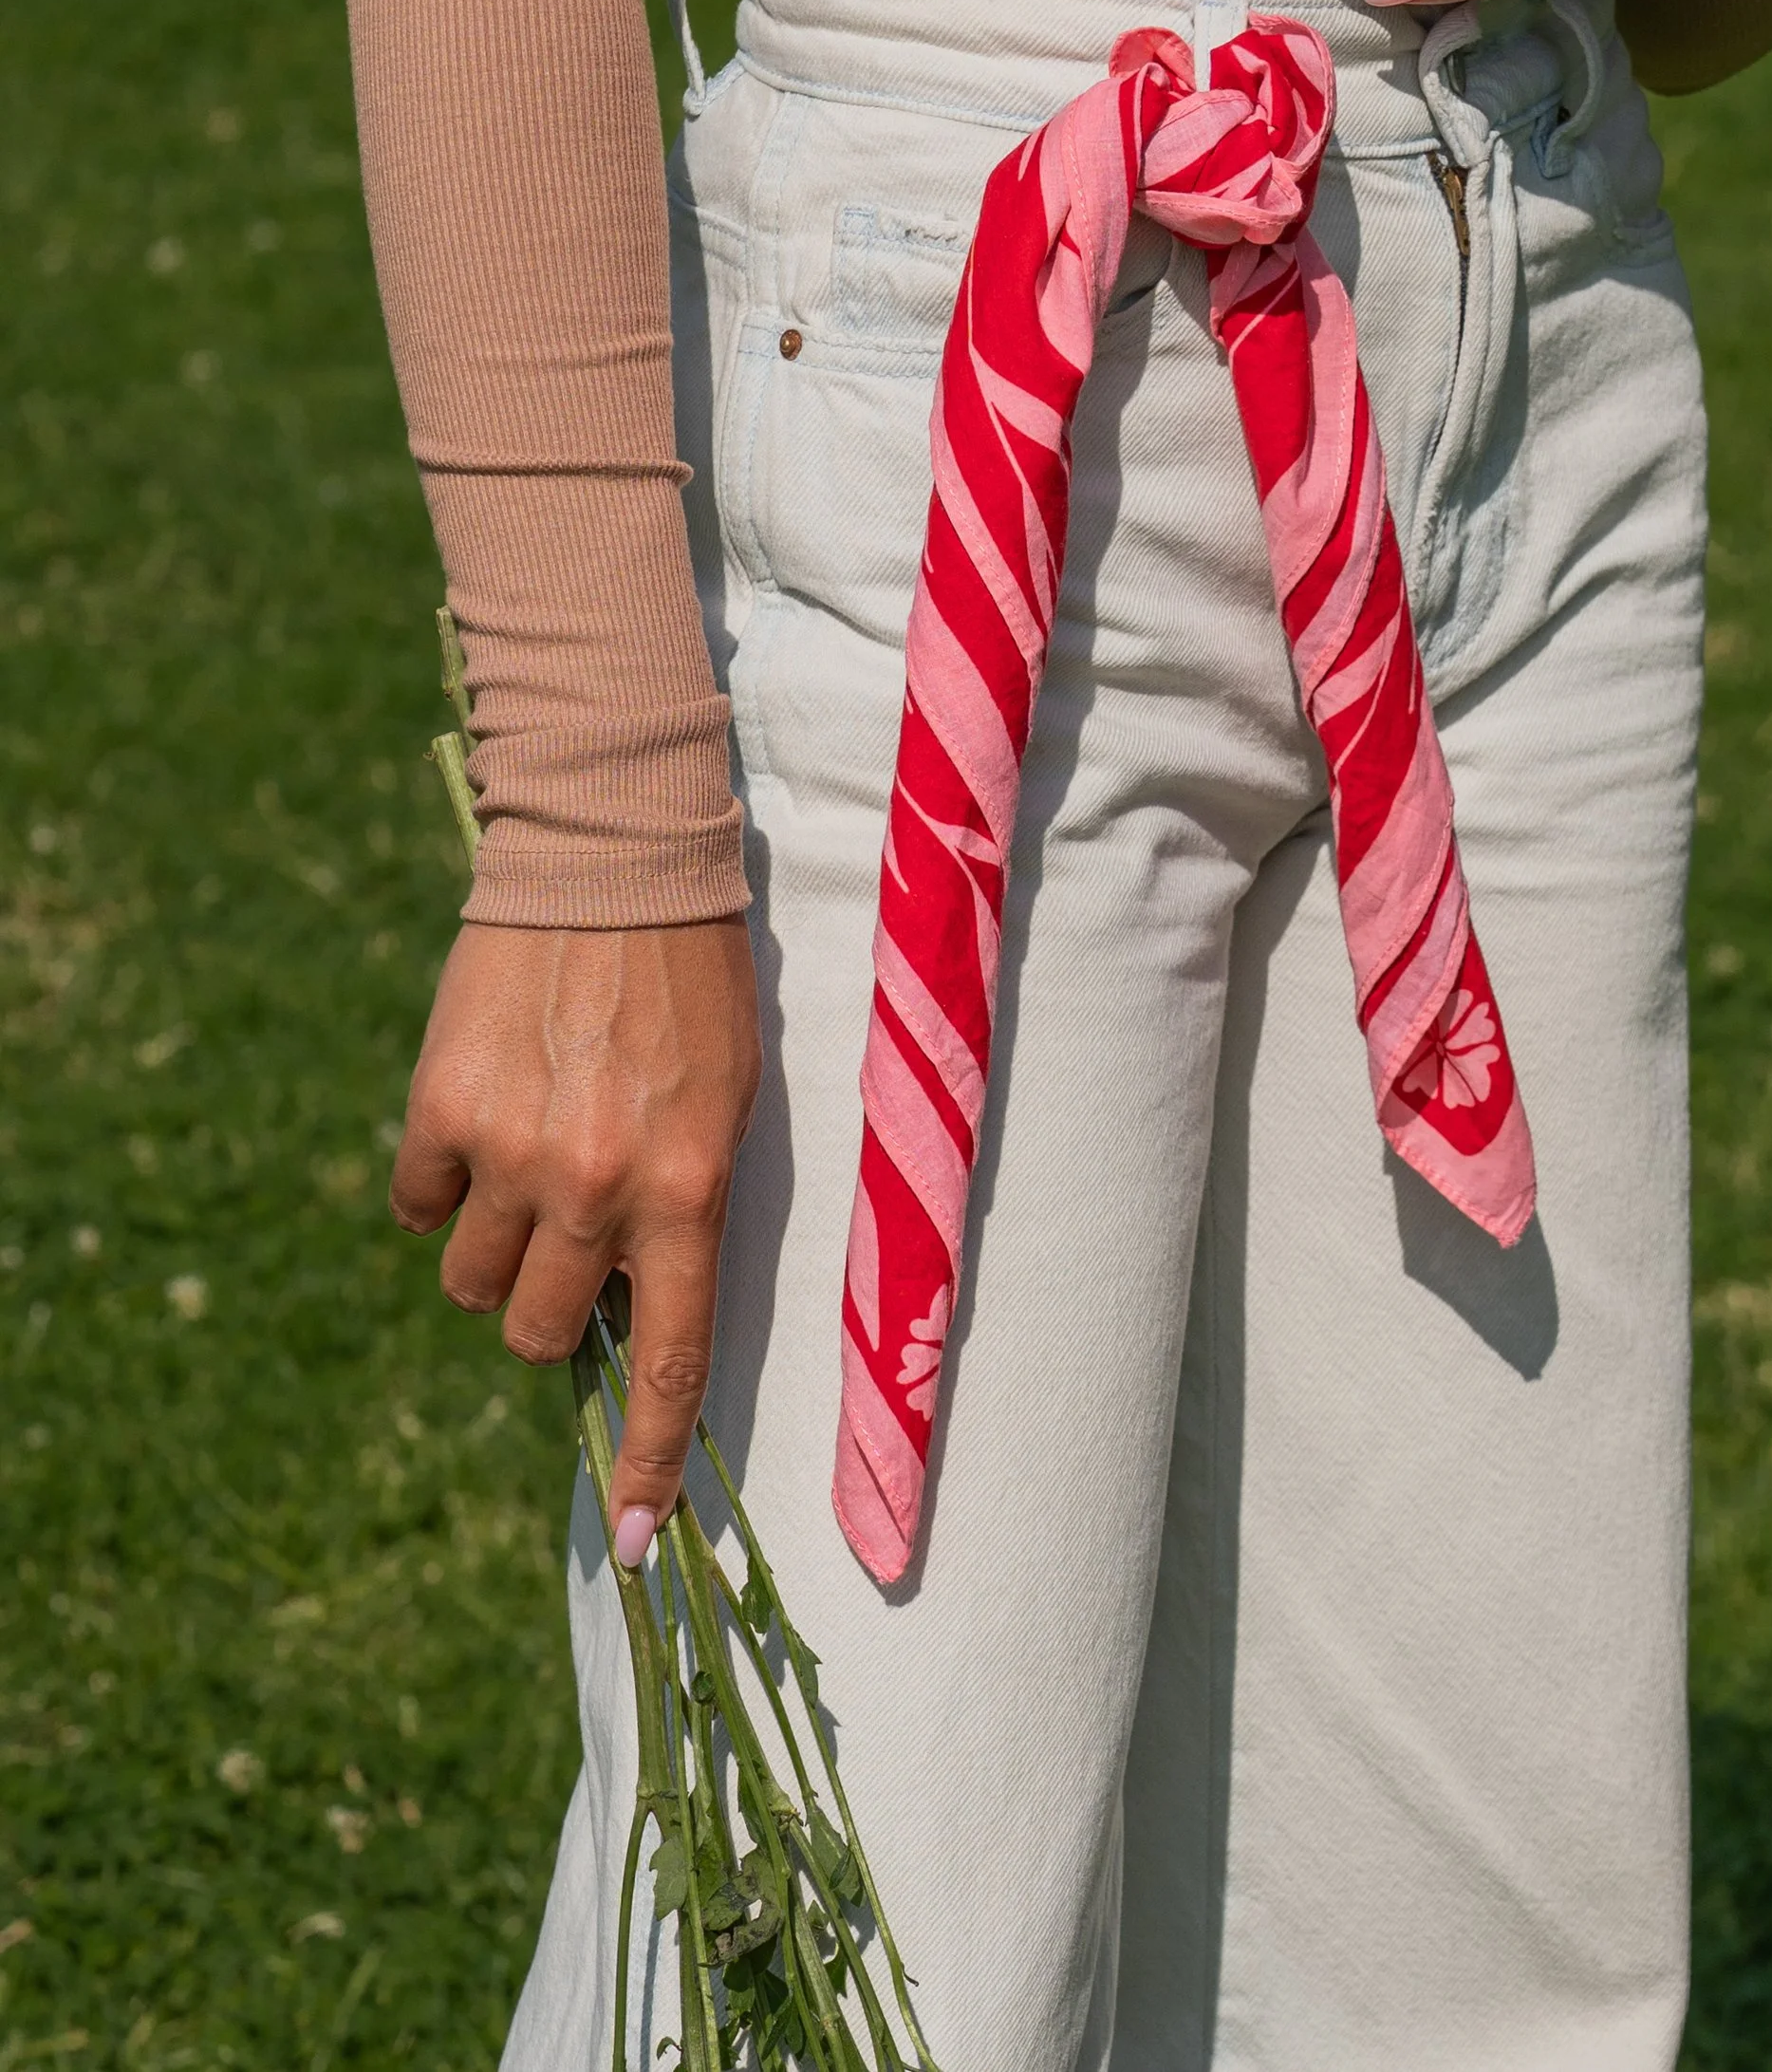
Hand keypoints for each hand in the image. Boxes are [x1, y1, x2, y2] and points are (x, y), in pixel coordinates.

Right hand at [390, 918, 761, 1564]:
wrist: (615, 864)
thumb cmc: (694, 990)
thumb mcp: (724, 1105)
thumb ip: (679, 1208)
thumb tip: (617, 1308)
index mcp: (690, 1188)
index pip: (672, 1354)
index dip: (657, 1455)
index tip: (647, 1538)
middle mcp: (597, 1186)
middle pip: (538, 1333)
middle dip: (549, 1305)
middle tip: (571, 1233)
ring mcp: (511, 1152)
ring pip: (470, 1283)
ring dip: (494, 1245)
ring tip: (531, 1155)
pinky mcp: (437, 1111)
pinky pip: (416, 1206)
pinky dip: (440, 1183)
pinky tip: (481, 1114)